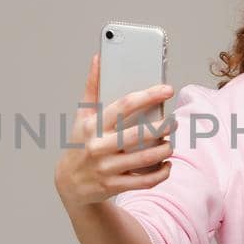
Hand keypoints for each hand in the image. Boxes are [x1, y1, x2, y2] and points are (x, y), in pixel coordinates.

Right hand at [54, 53, 175, 209]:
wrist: (69, 183)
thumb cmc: (81, 142)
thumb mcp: (83, 115)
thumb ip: (93, 86)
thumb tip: (99, 57)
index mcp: (93, 125)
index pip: (124, 106)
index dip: (149, 95)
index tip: (167, 89)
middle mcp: (98, 147)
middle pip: (138, 134)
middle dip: (162, 127)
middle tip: (173, 121)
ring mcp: (106, 168)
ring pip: (144, 159)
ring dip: (164, 150)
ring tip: (170, 143)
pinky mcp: (114, 186)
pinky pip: (144, 181)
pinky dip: (161, 172)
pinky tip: (166, 164)